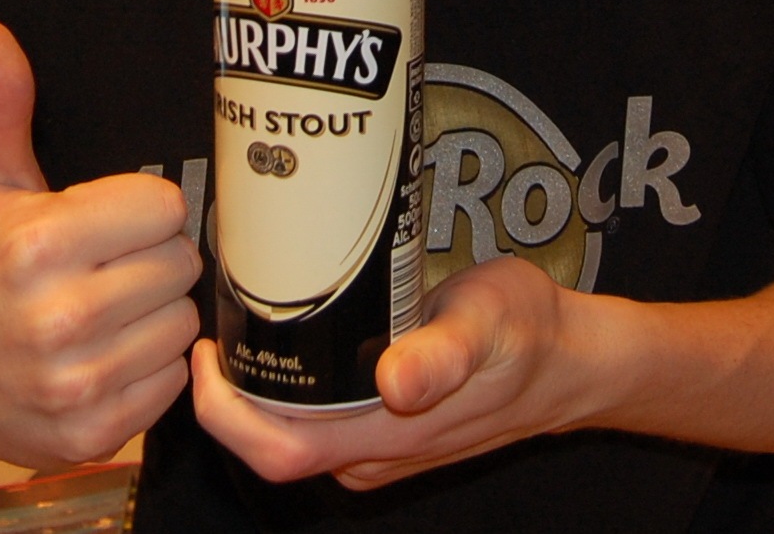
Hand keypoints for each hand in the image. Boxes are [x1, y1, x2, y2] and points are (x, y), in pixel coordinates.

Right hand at [0, 20, 201, 469]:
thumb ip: (0, 104)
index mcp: (38, 246)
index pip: (163, 206)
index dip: (142, 207)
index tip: (110, 216)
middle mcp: (59, 319)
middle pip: (180, 262)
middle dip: (152, 256)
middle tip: (111, 260)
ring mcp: (76, 385)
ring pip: (181, 322)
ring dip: (156, 311)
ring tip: (111, 303)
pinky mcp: (92, 434)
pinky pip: (171, 382)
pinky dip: (150, 367)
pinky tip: (109, 350)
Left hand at [192, 255, 600, 488]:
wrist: (569, 360)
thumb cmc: (526, 333)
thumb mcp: (488, 323)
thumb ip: (444, 353)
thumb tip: (396, 381)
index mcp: (387, 434)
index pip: (279, 450)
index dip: (226, 415)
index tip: (204, 352)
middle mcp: (374, 452)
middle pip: (272, 446)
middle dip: (226, 397)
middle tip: (211, 323)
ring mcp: (380, 446)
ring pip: (292, 434)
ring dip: (254, 392)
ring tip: (239, 321)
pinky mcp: (386, 427)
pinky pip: (318, 420)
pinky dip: (287, 388)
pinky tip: (285, 337)